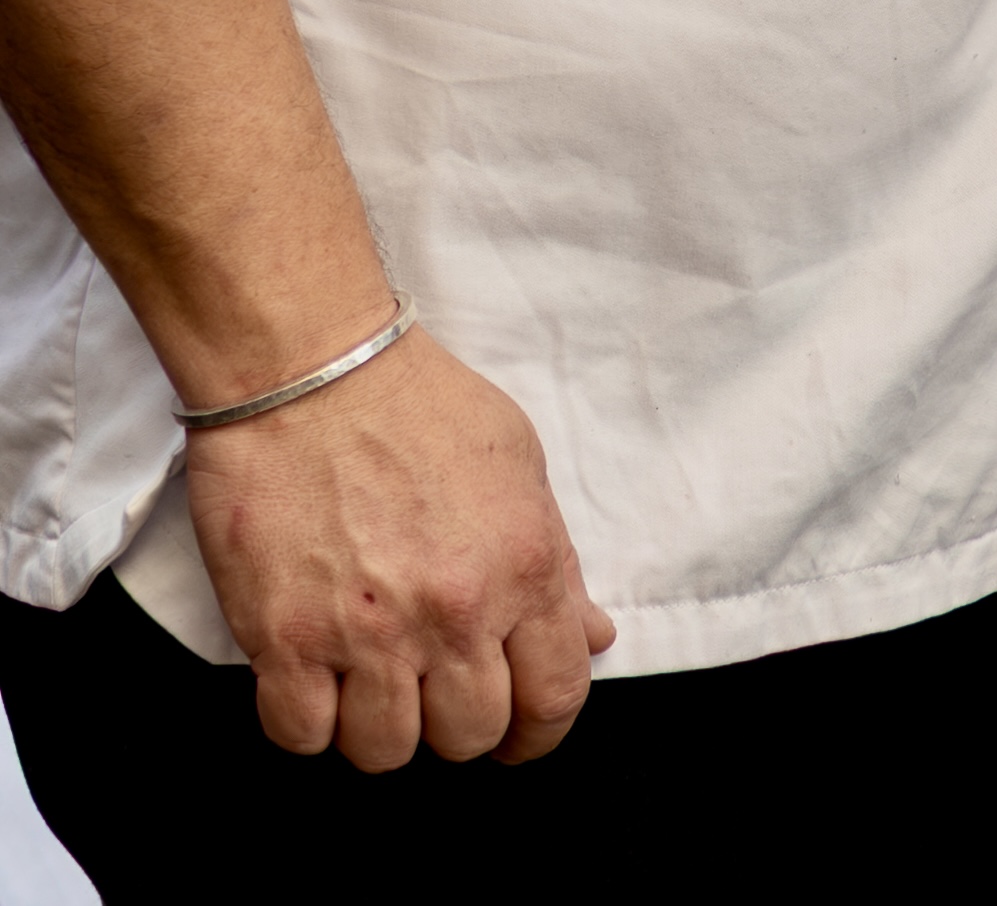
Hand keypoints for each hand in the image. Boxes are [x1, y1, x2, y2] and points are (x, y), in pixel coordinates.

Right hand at [184, 325, 616, 769]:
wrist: (312, 365)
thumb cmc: (418, 404)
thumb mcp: (518, 465)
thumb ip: (557, 562)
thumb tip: (590, 635)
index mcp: (523, 565)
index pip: (555, 697)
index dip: (539, 732)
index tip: (517, 734)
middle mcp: (453, 610)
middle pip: (469, 737)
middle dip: (456, 723)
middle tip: (432, 684)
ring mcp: (368, 632)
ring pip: (386, 752)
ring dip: (379, 724)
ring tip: (368, 674)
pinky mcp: (285, 638)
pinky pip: (301, 737)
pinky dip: (306, 719)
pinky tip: (312, 673)